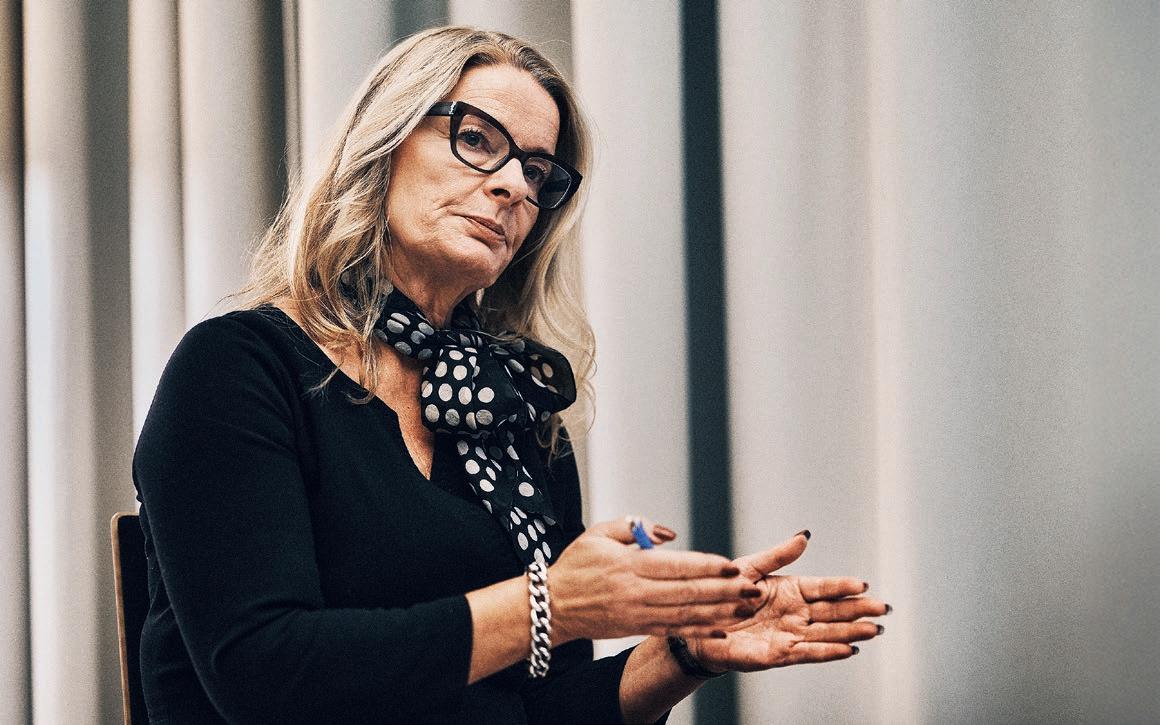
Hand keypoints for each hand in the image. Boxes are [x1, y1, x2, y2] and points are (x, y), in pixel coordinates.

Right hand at [549, 517, 763, 642]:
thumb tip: (668, 533)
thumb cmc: (575, 565)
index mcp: (629, 565)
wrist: (552, 605)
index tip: (731, 565)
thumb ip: (635, 527)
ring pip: (686, 614)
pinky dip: (699, 630)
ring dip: (719, 612)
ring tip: (745, 607)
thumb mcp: (599, 533)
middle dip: (724, 591)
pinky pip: (674, 629)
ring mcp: (638, 614)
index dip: (707, 566)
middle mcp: (636, 592)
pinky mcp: (637, 628)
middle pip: (688, 592)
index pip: (676, 566)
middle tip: (751, 588)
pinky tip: (721, 629)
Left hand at [687, 532, 888, 671]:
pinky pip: (807, 652)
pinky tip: (848, 649)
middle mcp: (796, 613)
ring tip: (874, 630)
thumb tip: (805, 534)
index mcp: (792, 590)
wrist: (699, 624)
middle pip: (833, 611)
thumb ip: (778, 554)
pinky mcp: (779, 653)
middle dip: (858, 611)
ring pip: (827, 633)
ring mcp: (790, 634)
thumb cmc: (724, 594)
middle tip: (883, 609)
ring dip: (851, 633)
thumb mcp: (750, 567)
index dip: (843, 586)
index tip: (863, 584)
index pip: (823, 587)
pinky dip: (828, 652)